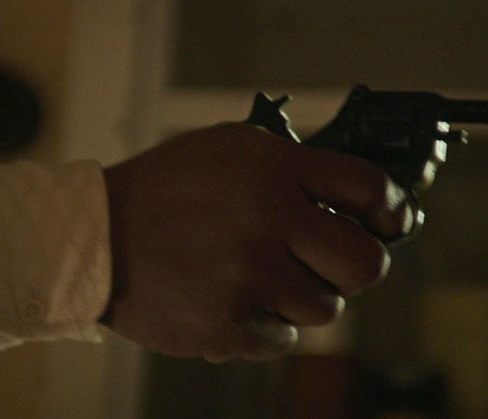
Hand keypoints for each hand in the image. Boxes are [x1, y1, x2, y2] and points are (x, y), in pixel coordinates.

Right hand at [99, 123, 411, 361]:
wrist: (96, 240)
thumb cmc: (165, 189)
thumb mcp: (229, 148)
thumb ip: (292, 163)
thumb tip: (351, 192)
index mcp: (273, 172)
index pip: (370, 188)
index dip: (392, 207)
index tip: (388, 220)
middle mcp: (269, 224)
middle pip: (366, 263)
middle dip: (359, 262)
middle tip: (335, 258)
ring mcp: (250, 280)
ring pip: (327, 308)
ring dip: (307, 295)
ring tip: (268, 276)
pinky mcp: (230, 327)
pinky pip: (284, 338)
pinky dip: (268, 322)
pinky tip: (237, 297)